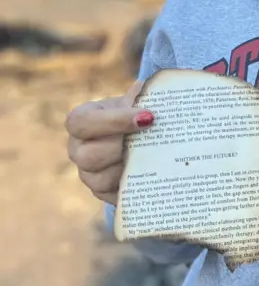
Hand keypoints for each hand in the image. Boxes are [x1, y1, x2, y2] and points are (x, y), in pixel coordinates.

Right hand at [65, 80, 151, 204]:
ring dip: (128, 169)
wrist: (136, 134)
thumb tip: (145, 88)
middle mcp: (77, 149)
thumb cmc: (132, 112)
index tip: (147, 117)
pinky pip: (115, 197)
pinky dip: (134, 187)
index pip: (82, 122)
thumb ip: (139, 96)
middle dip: (121, 149)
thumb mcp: (133, 100)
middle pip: (88, 157)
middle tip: (150, 141)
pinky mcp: (103, 193)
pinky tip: (153, 176)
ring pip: (100, 180)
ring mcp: (88, 174)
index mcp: (80, 121)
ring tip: (153, 157)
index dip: (114, 121)